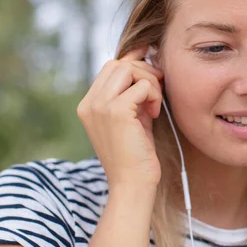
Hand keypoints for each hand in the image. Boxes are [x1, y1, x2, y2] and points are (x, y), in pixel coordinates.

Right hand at [77, 47, 163, 189]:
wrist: (132, 185)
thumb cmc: (136, 154)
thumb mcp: (132, 117)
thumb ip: (133, 93)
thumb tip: (146, 61)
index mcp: (88, 105)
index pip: (110, 68)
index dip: (135, 63)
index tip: (154, 70)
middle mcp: (89, 103)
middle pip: (118, 64)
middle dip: (144, 71)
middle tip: (157, 92)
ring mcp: (99, 107)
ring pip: (128, 68)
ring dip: (150, 82)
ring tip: (154, 106)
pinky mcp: (115, 112)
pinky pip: (142, 86)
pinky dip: (154, 95)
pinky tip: (154, 115)